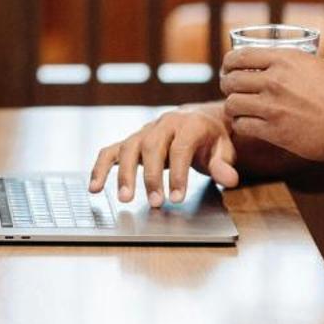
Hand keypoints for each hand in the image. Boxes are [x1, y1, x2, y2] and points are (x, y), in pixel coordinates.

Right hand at [87, 102, 239, 207]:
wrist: (199, 121)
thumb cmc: (212, 140)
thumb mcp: (225, 149)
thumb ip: (224, 164)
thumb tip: (229, 179)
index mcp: (188, 123)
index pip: (179, 148)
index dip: (177, 174)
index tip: (177, 199)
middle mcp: (163, 124)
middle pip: (151, 147)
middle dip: (151, 177)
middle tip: (155, 203)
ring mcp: (144, 132)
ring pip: (128, 148)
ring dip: (125, 174)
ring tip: (125, 199)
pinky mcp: (131, 141)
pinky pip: (111, 151)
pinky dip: (100, 168)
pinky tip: (95, 188)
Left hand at [219, 46, 323, 165]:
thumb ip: (316, 63)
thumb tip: (316, 62)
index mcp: (287, 59)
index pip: (240, 56)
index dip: (229, 63)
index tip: (229, 69)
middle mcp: (275, 80)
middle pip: (231, 80)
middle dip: (228, 86)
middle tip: (232, 91)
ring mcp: (272, 105)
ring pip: (232, 104)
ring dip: (233, 107)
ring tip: (239, 110)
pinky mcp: (273, 130)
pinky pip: (242, 125)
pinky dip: (242, 126)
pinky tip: (249, 125)